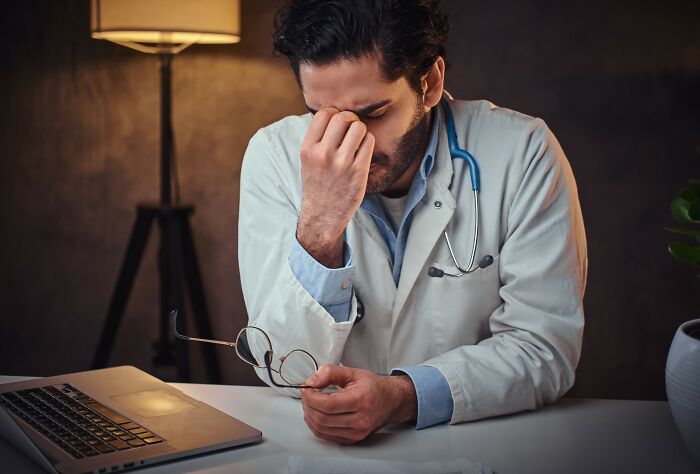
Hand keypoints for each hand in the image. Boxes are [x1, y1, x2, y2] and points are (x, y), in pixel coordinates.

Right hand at [297, 109, 374, 267]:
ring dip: (361, 130)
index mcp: (308, 149)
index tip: (338, 124)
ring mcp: (341, 163)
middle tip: (351, 130)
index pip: (324, 114)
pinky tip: (363, 151)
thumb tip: (335, 114)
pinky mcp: (358, 171)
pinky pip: (369, 142)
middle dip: (350, 120)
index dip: (334, 114)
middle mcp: (323, 154)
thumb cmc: (318, 184)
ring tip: (357, 141)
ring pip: (358, 127)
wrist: (323, 215)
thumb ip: (318, 138)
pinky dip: (368, 142)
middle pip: (343, 117)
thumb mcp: (308, 160)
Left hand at [300, 364, 416, 444]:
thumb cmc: (374, 387)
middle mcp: (360, 420)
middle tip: (306, 395)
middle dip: (308, 405)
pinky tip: (316, 415)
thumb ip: (331, 373)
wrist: (392, 401)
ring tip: (310, 403)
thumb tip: (312, 381)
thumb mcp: (353, 372)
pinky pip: (327, 436)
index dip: (311, 397)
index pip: (327, 404)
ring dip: (310, 416)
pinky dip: (316, 426)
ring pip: (322, 429)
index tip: (306, 389)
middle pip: (322, 418)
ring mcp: (357, 433)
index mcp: (361, 400)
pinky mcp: (353, 439)